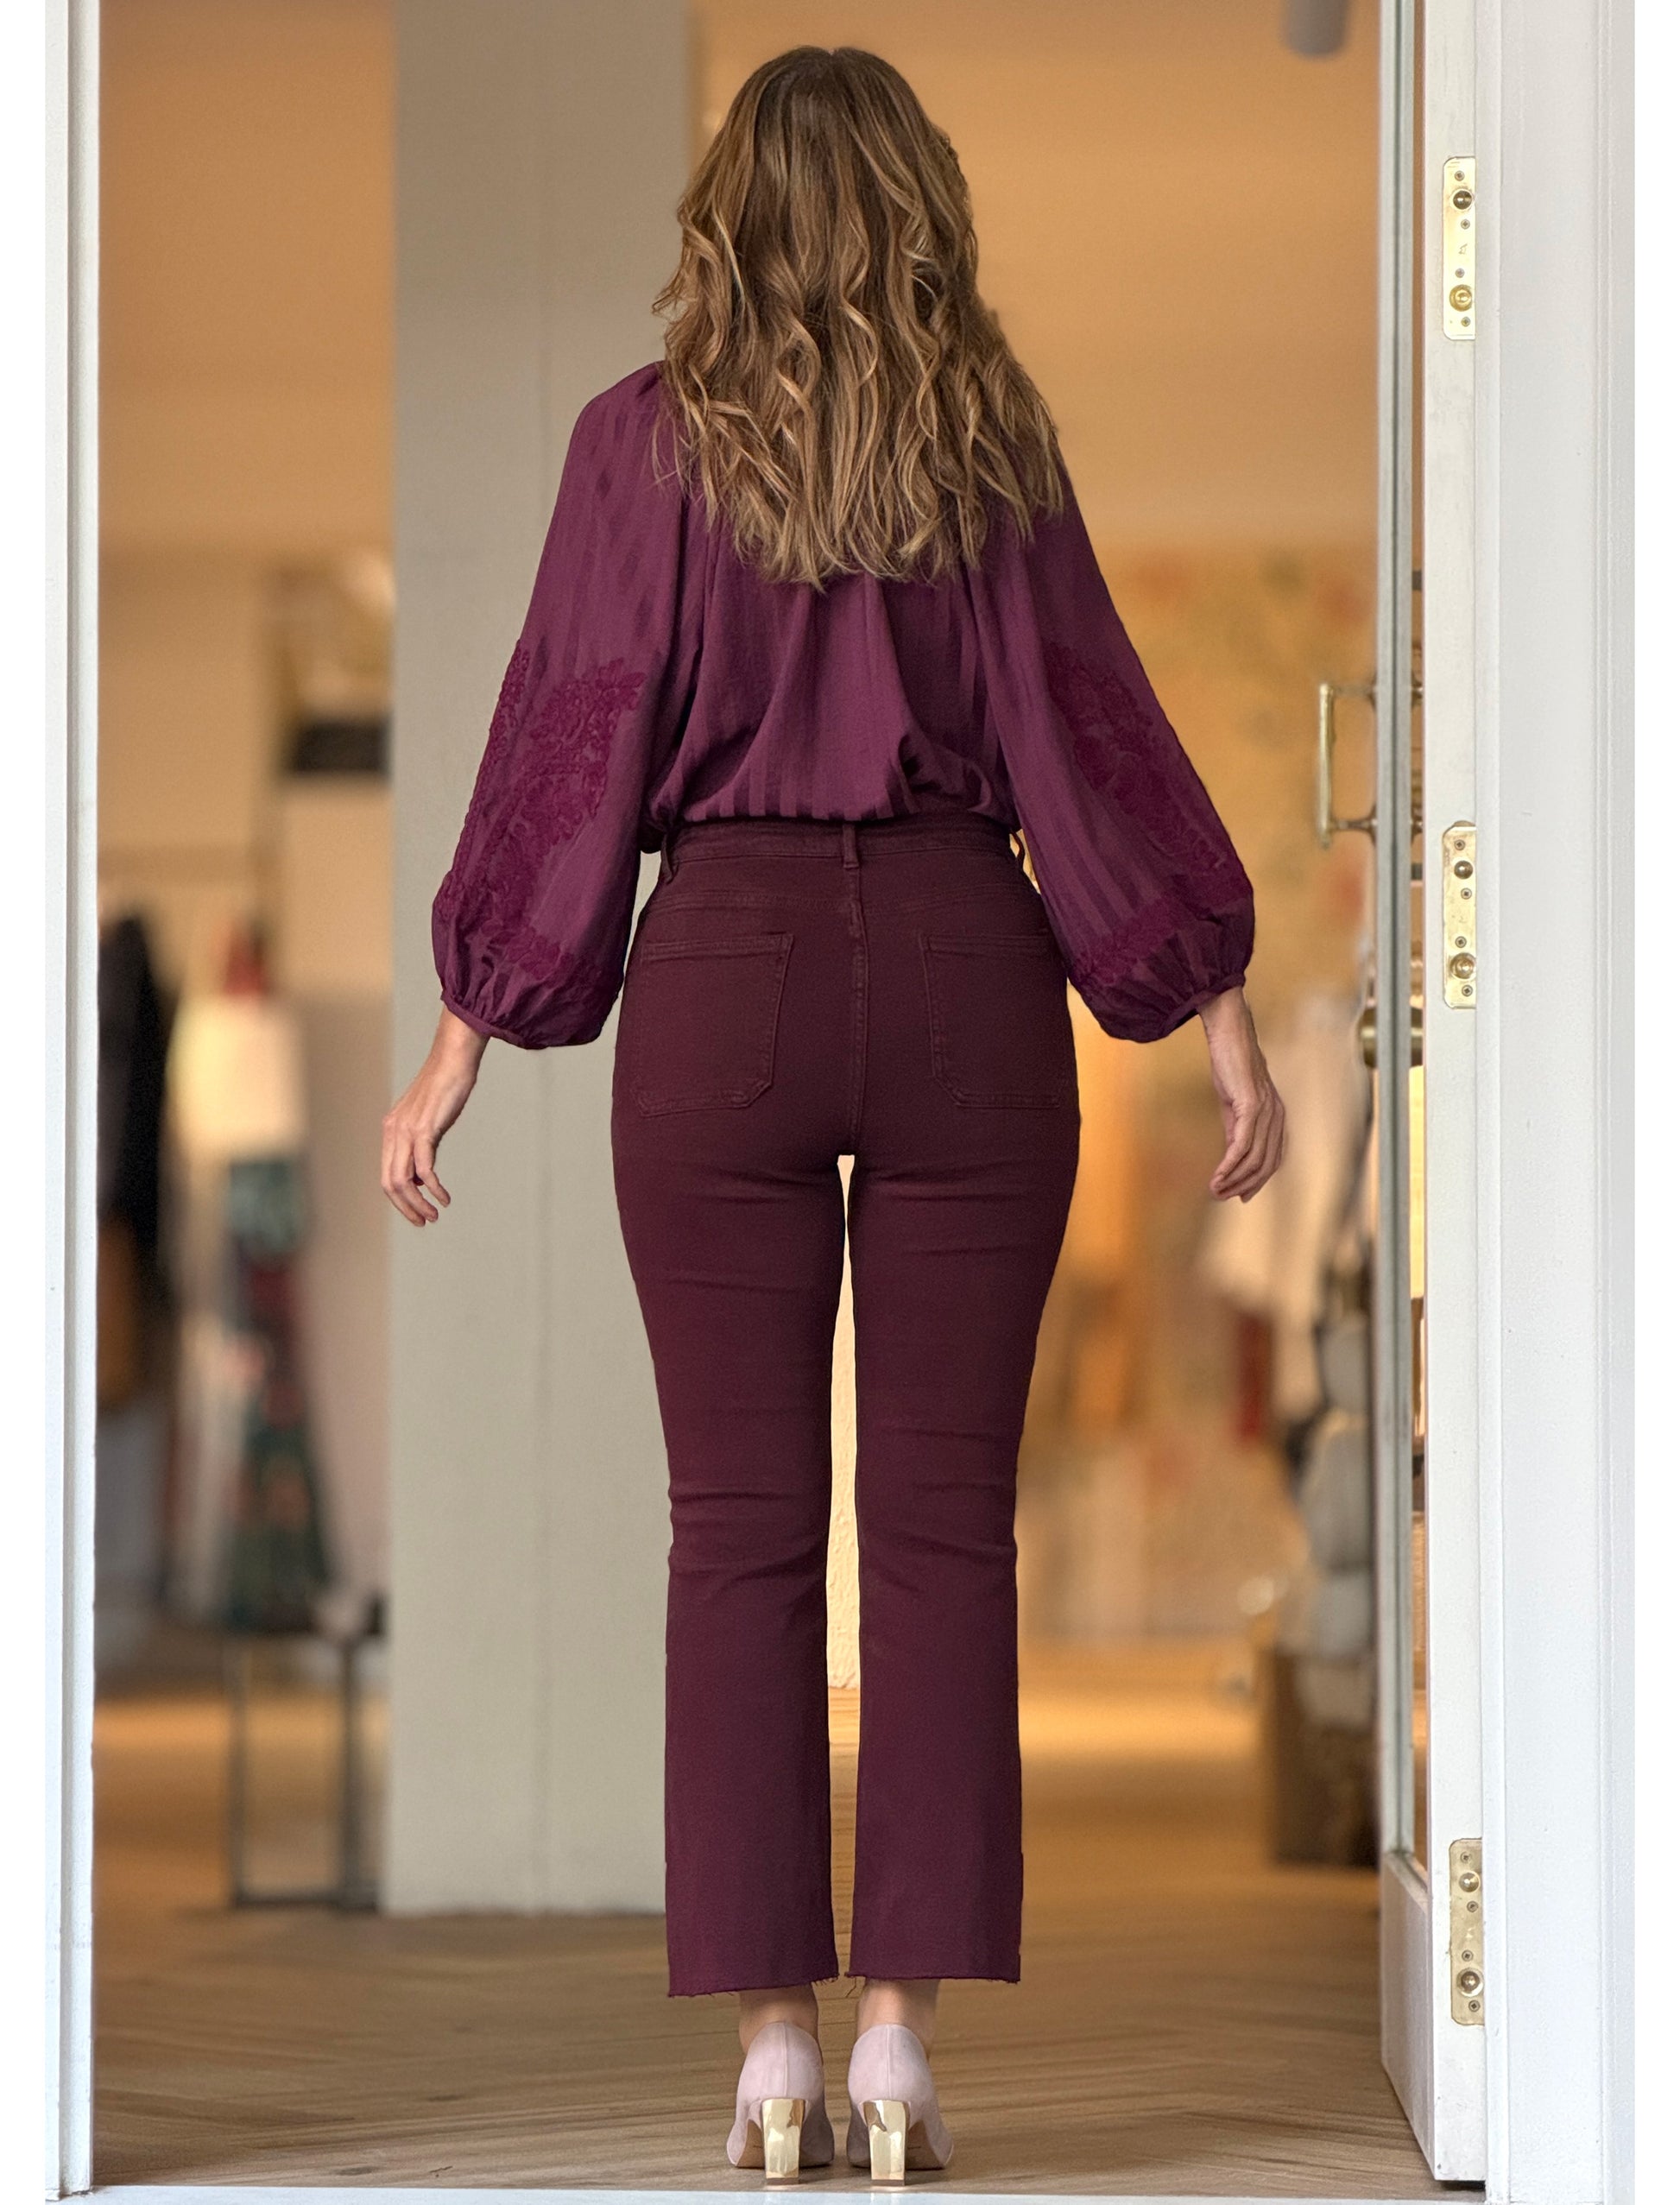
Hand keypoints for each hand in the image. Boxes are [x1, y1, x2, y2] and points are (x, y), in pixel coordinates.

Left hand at [381, 1007, 489, 1225]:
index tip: (417, 1213)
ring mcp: (407, 1130)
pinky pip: (424, 1168)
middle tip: (425, 1221)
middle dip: (406, 1208)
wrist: (453, 1058)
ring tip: (434, 1215)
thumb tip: (420, 1175)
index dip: (399, 1200)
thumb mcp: (428, 1119)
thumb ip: (421, 1145)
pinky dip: (434, 1188)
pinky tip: (445, 1197)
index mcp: (392, 1129)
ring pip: (403, 1180)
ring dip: (418, 1203)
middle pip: (390, 1183)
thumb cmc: (446, 1086)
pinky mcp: (424, 1129)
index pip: (386, 1175)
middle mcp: (393, 1131)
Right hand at [1199, 988, 1285, 1202]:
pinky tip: (1217, 1176)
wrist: (1229, 1035)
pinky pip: (1241, 1145)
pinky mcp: (1251, 1106)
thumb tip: (1232, 1156)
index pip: (1271, 1158)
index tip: (1239, 1196)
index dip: (1257, 1181)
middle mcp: (1276, 1117)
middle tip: (1222, 1196)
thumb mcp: (1234, 1103)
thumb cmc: (1232, 1065)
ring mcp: (1266, 1112)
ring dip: (1233, 1179)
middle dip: (1244, 1185)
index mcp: (1275, 1117)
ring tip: (1215, 1190)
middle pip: (1265, 1164)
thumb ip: (1236, 1129)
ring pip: (1254, 1159)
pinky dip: (1229, 1165)